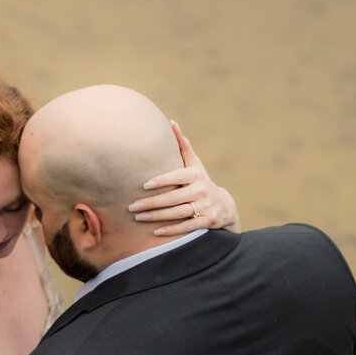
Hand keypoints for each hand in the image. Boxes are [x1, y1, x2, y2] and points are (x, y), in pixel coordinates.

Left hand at [128, 121, 239, 235]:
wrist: (223, 205)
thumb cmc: (200, 180)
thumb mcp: (195, 163)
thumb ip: (182, 145)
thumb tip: (170, 122)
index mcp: (196, 175)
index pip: (176, 177)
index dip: (161, 181)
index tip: (143, 185)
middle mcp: (201, 190)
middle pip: (173, 198)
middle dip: (151, 203)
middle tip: (132, 206)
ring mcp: (204, 207)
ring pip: (177, 213)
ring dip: (156, 217)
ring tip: (137, 217)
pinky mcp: (206, 221)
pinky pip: (185, 226)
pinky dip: (170, 230)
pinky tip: (154, 232)